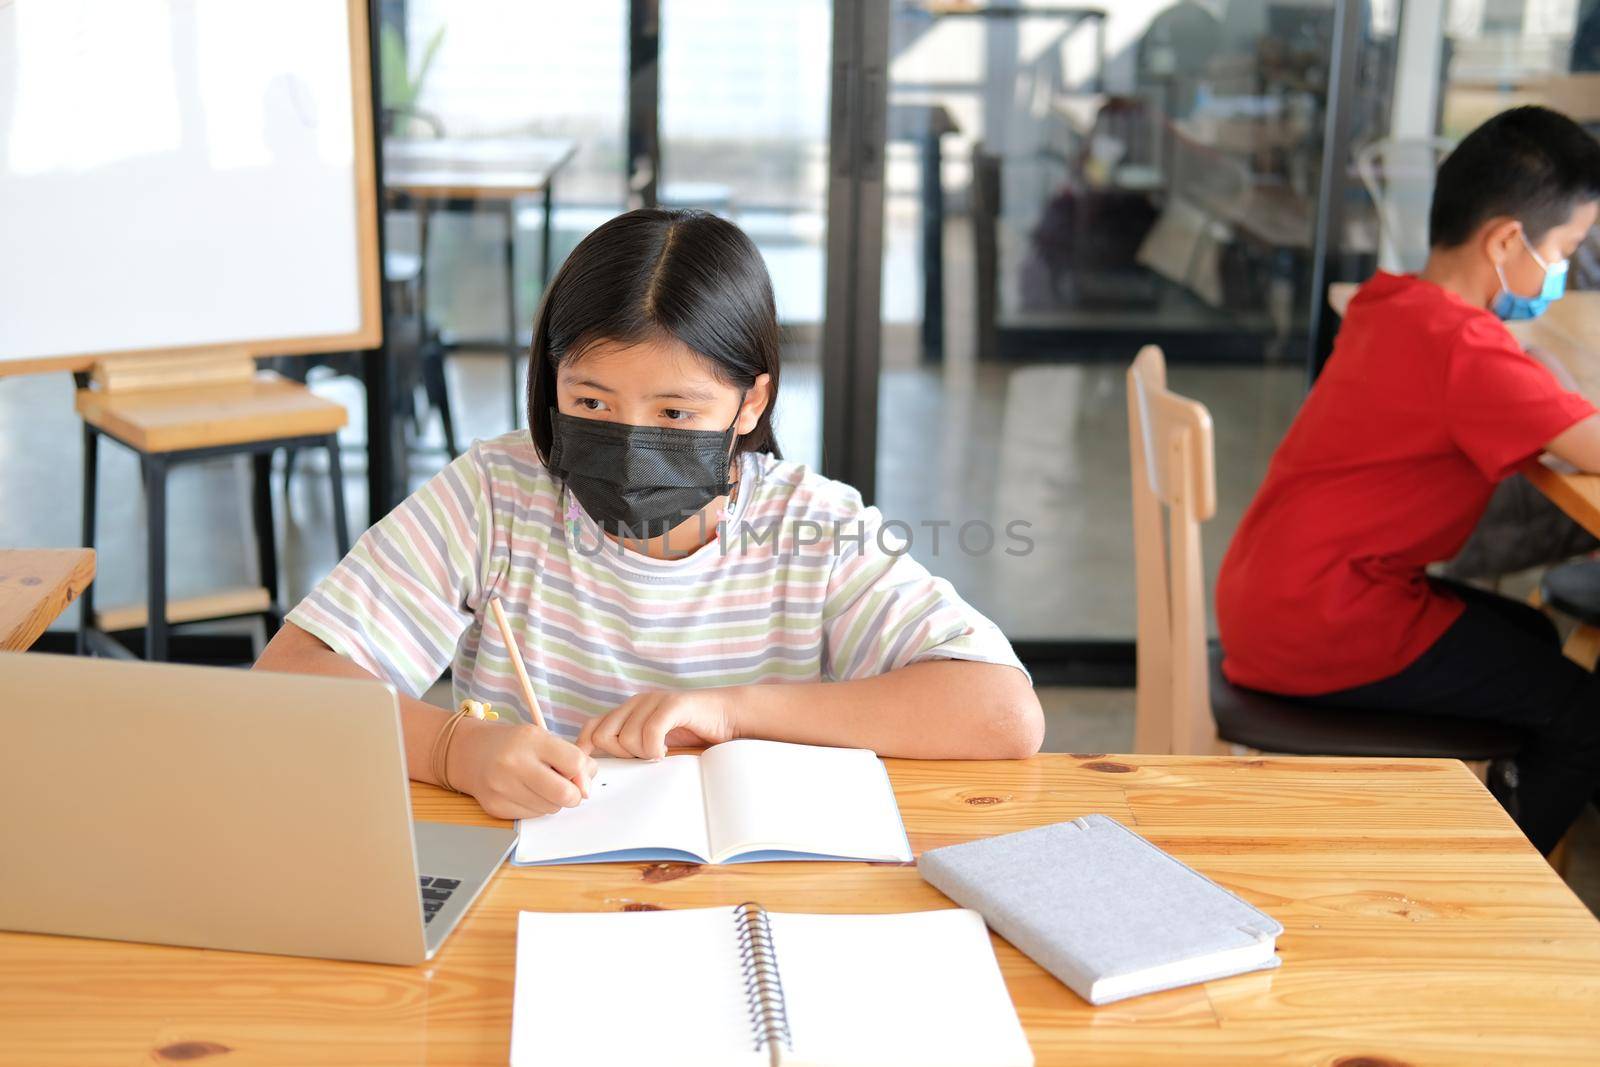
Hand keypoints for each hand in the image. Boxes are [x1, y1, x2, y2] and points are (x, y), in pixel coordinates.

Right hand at [449, 718, 597, 819]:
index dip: (583, 773)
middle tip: (567, 788)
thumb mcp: (544, 739)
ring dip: (553, 801)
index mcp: (531, 739)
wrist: (471, 753)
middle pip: (564, 794)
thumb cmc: (514, 745)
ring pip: (550, 809)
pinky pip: (533, 816)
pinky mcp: (496, 807)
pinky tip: (525, 793)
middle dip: (574, 795)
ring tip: (540, 786)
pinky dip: (536, 807)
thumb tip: (587, 789)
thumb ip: (573, 758)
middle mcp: (514, 763)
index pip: (575, 763)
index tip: (577, 773)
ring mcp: (502, 787)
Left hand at [576, 688, 738, 759]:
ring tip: (659, 753)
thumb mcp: (652, 744)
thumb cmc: (690, 733)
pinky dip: (655, 748)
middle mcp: (635, 703)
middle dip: (621, 755)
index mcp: (627, 712)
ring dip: (643, 753)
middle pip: (603, 736)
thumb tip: (598, 772)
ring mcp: (653, 701)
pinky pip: (650, 731)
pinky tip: (665, 751)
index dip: (587, 752)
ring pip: (626, 737)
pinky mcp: (672, 704)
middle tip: (643, 758)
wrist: (727, 716)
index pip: (590, 729)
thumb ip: (629, 749)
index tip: (597, 775)